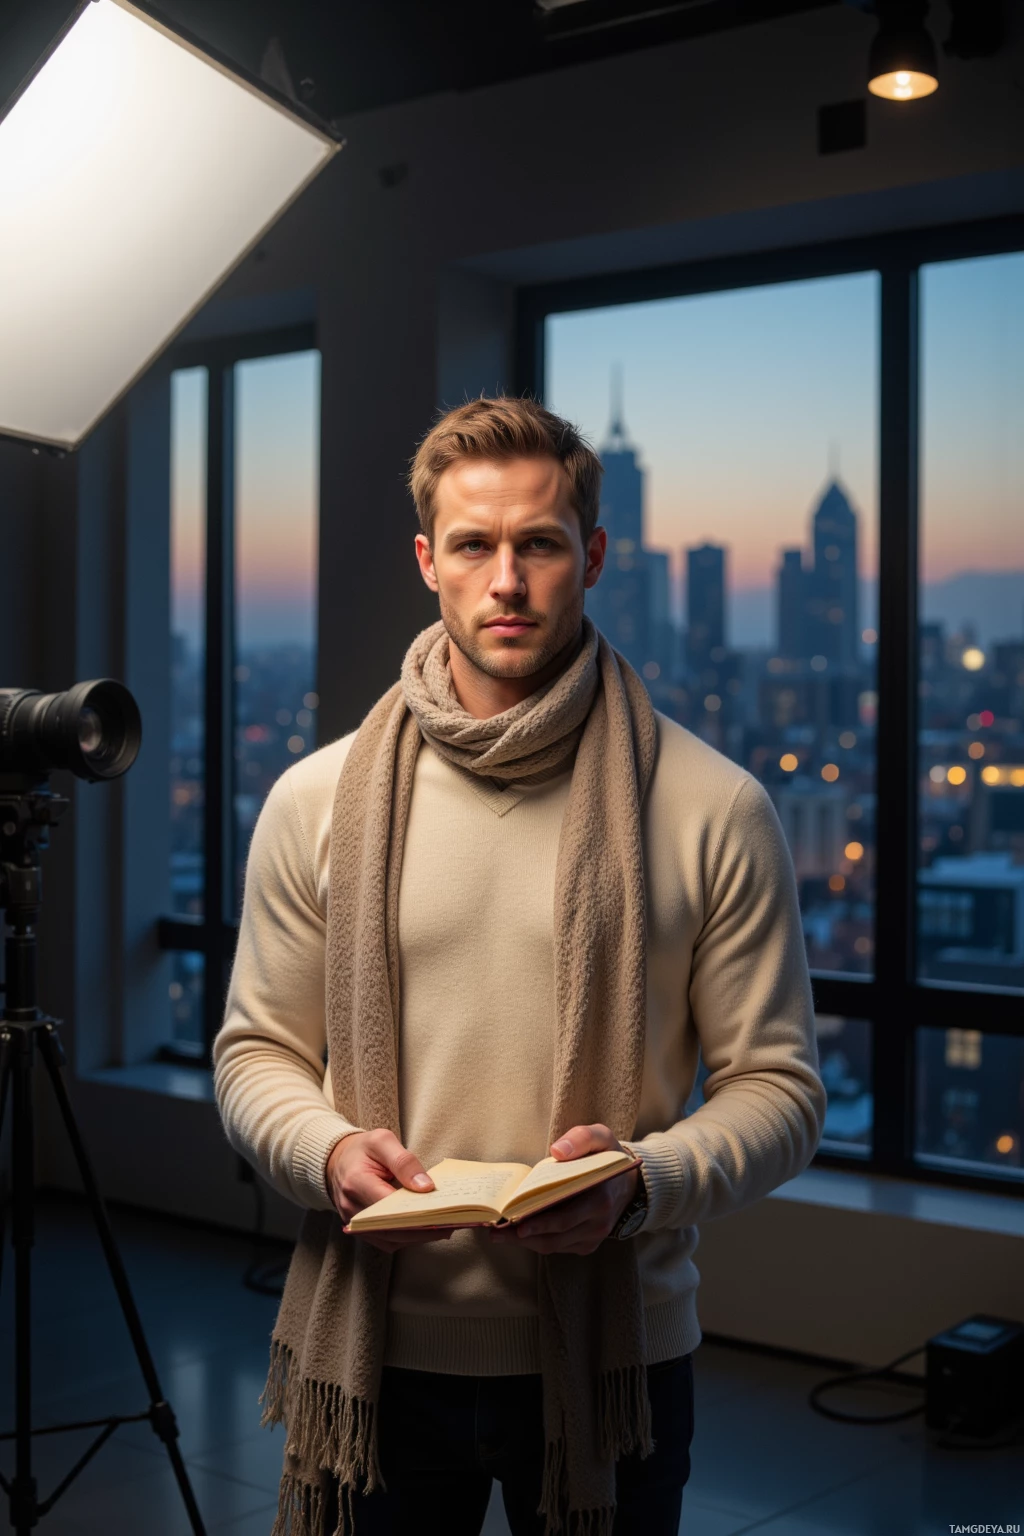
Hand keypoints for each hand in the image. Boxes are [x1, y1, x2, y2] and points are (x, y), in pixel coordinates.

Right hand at [325, 1129, 453, 1252]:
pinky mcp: (363, 1231)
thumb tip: (425, 1186)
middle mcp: (352, 1208)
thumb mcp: (382, 1141)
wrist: (339, 1161)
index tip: (441, 1208)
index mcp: (356, 1182)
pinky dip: (409, 1237)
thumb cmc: (362, 1150)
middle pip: (391, 1227)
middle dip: (422, 1228)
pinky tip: (429, 1229)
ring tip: (446, 1226)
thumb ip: (404, 1161)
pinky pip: (388, 1241)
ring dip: (419, 1236)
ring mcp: (355, 1223)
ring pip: (391, 1239)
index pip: (387, 1202)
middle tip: (451, 1222)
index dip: (414, 1207)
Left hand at [490, 1123, 637, 1256]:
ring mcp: (593, 1236)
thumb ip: (580, 1138)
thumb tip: (557, 1151)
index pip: (565, 1218)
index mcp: (600, 1198)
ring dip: (525, 1243)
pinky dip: (537, 1242)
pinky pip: (559, 1247)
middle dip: (521, 1236)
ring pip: (553, 1245)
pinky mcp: (587, 1244)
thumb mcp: (600, 1136)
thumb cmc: (607, 1156)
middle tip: (494, 1232)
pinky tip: (517, 1234)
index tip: (513, 1223)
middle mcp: (598, 1223)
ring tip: (499, 1235)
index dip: (538, 1223)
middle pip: (554, 1236)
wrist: (628, 1182)